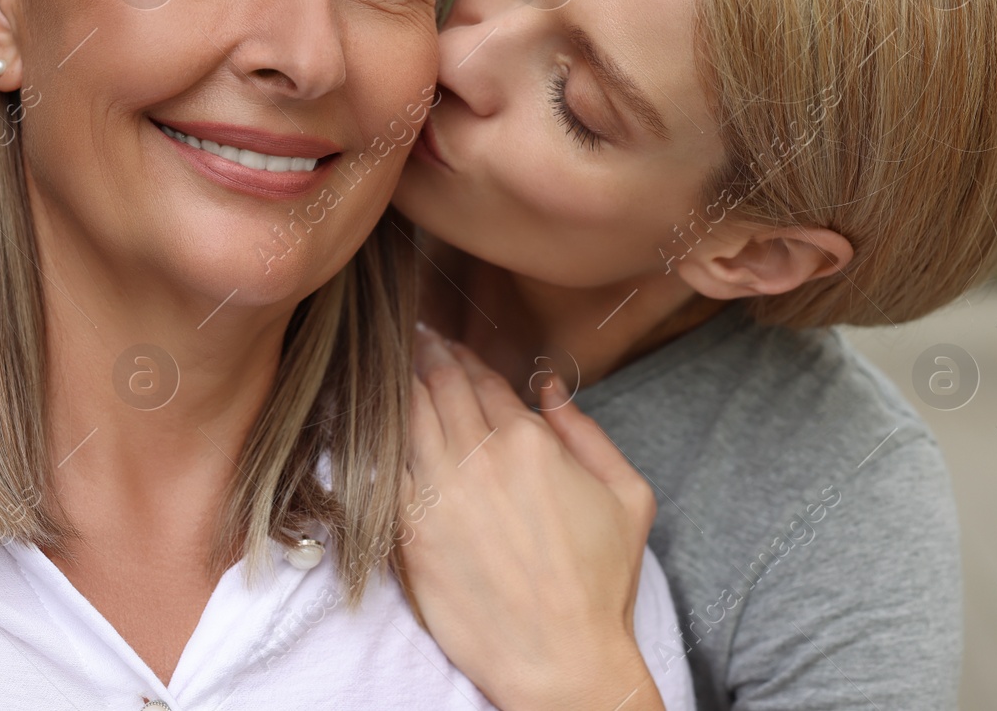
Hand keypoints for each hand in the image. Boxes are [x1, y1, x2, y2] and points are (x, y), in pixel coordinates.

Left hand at [401, 325, 664, 710]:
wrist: (560, 658)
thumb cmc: (600, 583)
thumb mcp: (627, 495)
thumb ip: (586, 431)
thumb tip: (548, 387)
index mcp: (532, 441)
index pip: (484, 381)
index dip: (463, 356)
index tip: (448, 343)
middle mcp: (481, 457)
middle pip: (440, 386)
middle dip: (425, 355)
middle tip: (412, 337)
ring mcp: (439, 491)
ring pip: (406, 416)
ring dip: (398, 384)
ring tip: (389, 363)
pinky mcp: (410, 529)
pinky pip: (383, 466)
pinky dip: (375, 435)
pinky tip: (369, 419)